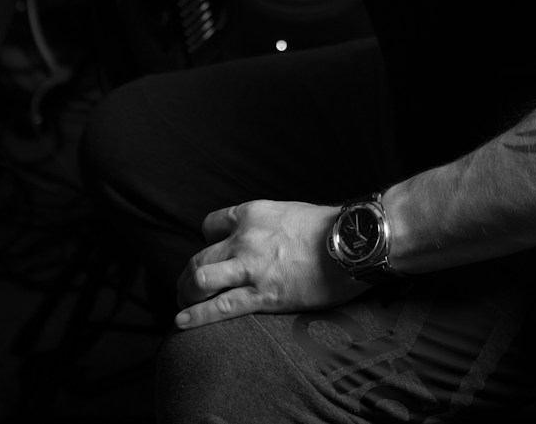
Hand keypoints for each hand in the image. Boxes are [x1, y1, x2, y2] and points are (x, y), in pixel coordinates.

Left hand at [173, 200, 363, 330]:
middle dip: (188, 276)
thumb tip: (266, 240)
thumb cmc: (330, 229)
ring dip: (187, 294)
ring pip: (199, 279)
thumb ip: (269, 226)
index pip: (209, 226)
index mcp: (251, 214)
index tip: (214, 255)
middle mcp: (244, 238)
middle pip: (198, 257)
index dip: (208, 243)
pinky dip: (196, 316)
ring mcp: (251, 266)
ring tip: (186, 305)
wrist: (354, 242)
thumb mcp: (290, 213)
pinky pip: (220, 307)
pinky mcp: (263, 294)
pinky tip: (181, 322)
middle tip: (188, 288)